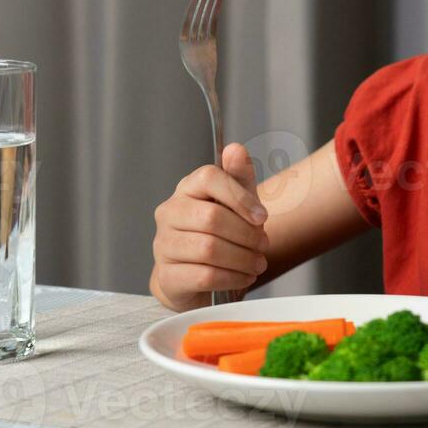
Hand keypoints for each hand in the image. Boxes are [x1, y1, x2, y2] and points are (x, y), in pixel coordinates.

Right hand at [151, 143, 269, 310]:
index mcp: (187, 189)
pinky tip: (244, 277)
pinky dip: (232, 278)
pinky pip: (203, 276)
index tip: (263, 217)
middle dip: (246, 234)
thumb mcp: (237, 204)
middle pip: (211, 217)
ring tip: (258, 263)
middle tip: (264, 244)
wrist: (196, 277)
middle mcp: (169, 213)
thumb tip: (236, 149)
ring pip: (208, 249)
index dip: (240, 197)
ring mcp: (163, 245)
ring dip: (242, 258)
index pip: (209, 177)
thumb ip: (239, 177)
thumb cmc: (219, 234)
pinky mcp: (167, 276)